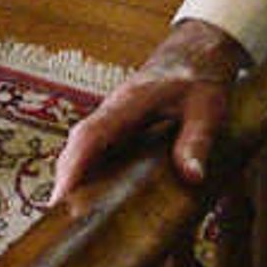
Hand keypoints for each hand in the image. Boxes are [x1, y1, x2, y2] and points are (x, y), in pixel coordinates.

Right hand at [51, 20, 240, 202]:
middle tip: (59, 215)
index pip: (92, 135)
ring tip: (67, 212)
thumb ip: (197, 139)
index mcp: (130, 103)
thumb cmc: (200, 77)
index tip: (62, 195)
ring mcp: (113, 115)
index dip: (74, 166)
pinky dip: (84, 167)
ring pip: (81, 145)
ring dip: (71, 174)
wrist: (196, 51)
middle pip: (77, 144)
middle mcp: (114, 109)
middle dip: (65, 177)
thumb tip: (191, 176)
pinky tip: (88, 193)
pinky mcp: (118, 122)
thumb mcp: (207, 108)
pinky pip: (93, 146)